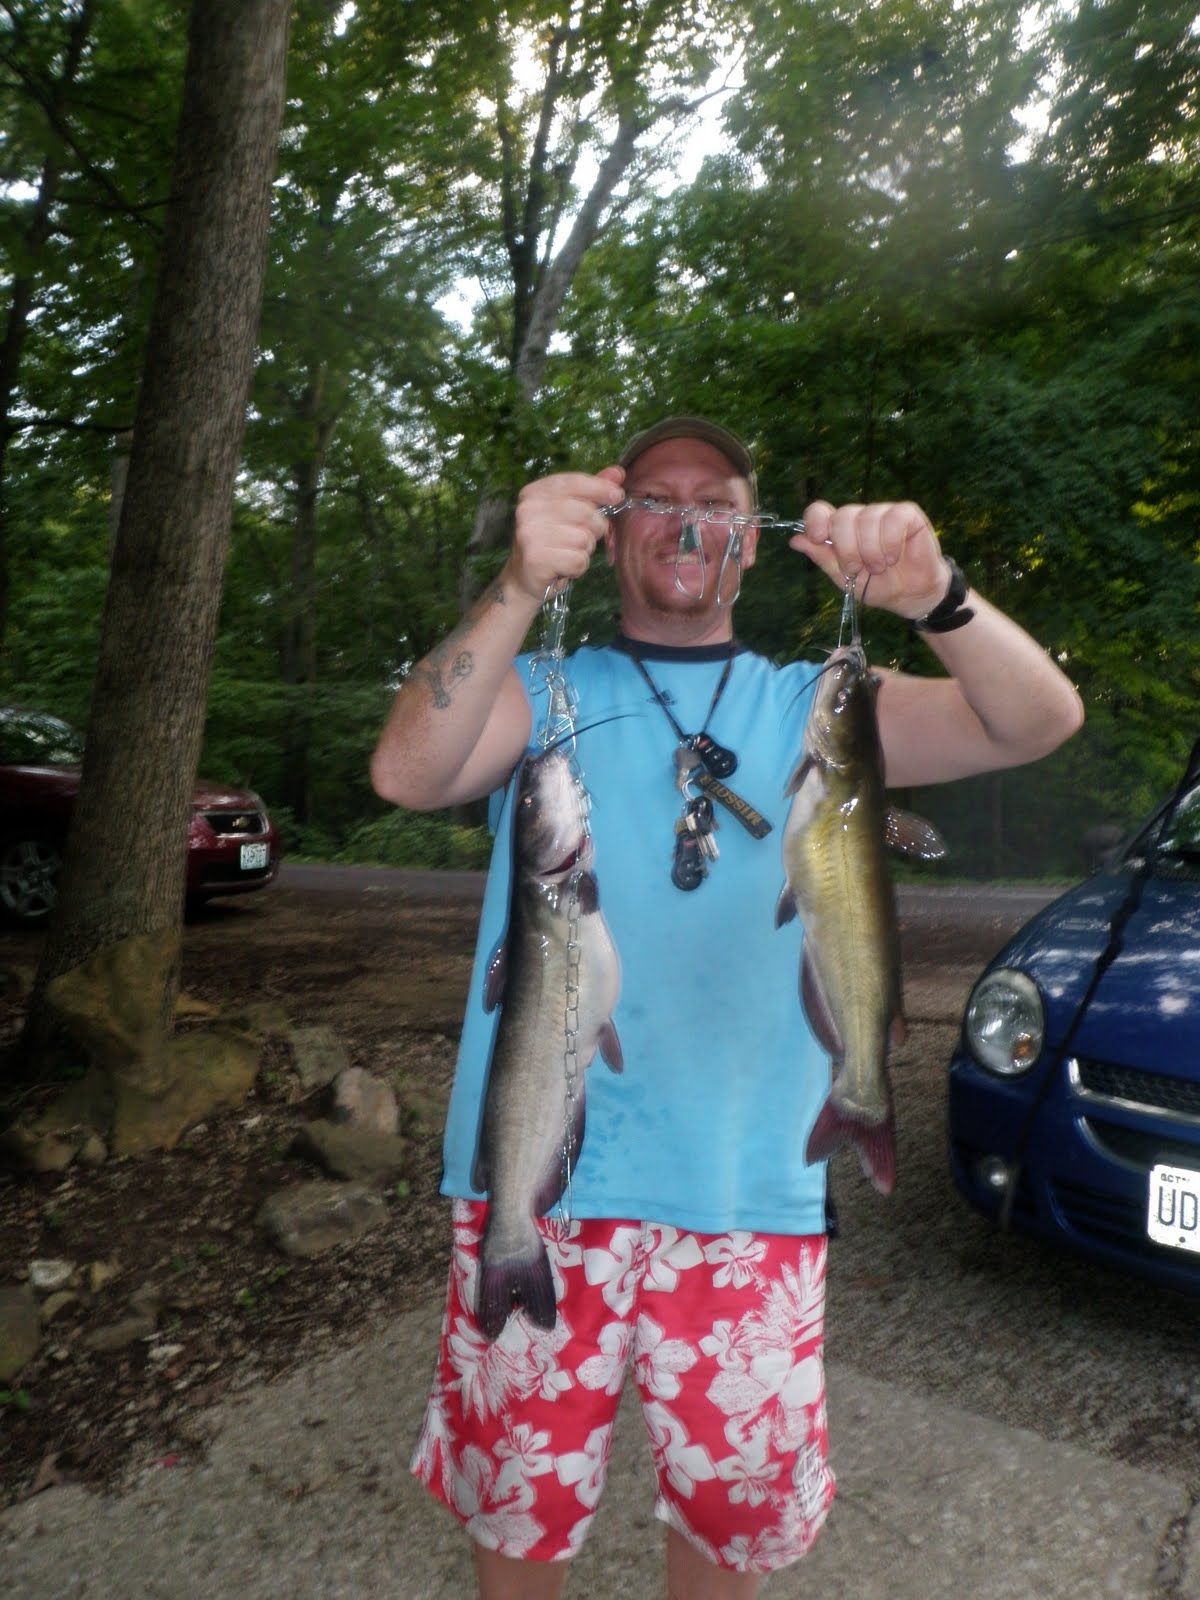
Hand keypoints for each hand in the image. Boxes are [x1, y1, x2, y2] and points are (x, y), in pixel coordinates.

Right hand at [505, 466, 624, 604]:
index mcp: (534, 493)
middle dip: (594, 528)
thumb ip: (590, 491)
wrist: (523, 578)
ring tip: (568, 553)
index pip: (574, 482)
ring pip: (584, 539)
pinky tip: (564, 567)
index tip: (617, 495)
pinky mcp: (537, 559)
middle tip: (582, 538)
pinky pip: (578, 560)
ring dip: (584, 550)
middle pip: (585, 512)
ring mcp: (530, 535)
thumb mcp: (567, 512)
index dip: (600, 488)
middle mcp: (528, 510)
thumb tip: (617, 473)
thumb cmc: (550, 542)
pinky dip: (578, 568)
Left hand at [790, 500, 951, 619]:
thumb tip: (795, 540)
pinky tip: (893, 556)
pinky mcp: (907, 514)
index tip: (818, 538)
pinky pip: (892, 518)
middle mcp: (859, 518)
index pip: (819, 511)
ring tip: (880, 567)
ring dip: (871, 550)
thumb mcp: (843, 577)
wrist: (910, 596)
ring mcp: (883, 513)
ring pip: (866, 518)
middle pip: (842, 516)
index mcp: (840, 531)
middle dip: (847, 548)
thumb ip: (822, 558)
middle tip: (858, 569)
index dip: (815, 520)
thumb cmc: (877, 586)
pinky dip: (890, 541)